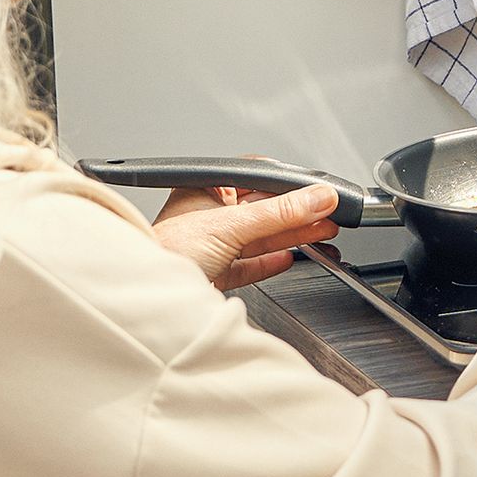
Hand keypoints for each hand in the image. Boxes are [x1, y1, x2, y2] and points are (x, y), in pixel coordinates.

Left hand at [150, 183, 341, 290]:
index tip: (315, 190)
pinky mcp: (215, 273)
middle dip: (296, 212)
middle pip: (262, 210)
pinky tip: (288, 257)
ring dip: (292, 235)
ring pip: (260, 237)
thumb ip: (279, 213)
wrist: (149, 297)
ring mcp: (211, 245)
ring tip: (322, 231)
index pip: (254, 179)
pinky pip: (250, 264)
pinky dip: (271, 262)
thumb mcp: (230, 225)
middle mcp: (207, 216)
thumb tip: (317, 198)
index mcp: (204, 190)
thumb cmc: (166, 250)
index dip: (285, 183)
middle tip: (327, 212)